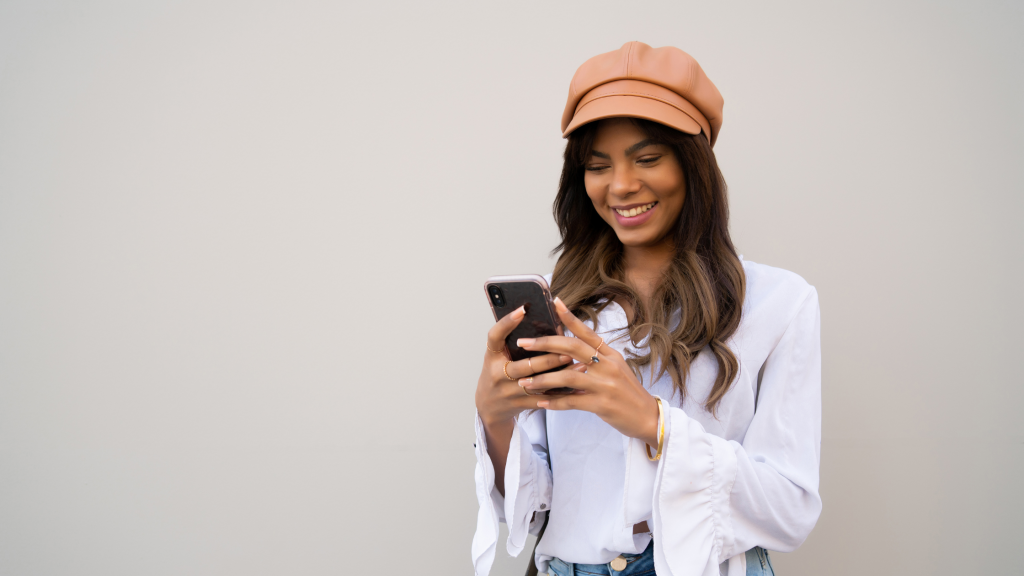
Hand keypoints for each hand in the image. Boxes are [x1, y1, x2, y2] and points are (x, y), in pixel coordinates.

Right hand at [474, 306, 572, 429]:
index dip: (507, 322)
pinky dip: (562, 394)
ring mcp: (508, 391)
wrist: (489, 406)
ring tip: (580, 367)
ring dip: (561, 376)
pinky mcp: (519, 404)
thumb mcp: (499, 356)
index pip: (495, 335)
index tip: (523, 309)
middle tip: (568, 352)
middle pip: (524, 365)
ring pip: (538, 384)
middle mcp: (498, 373)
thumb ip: (514, 343)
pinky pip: (544, 400)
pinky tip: (578, 389)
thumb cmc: (498, 374)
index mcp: (492, 356)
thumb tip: (546, 323)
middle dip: (548, 359)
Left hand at [516, 298, 660, 446]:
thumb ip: (596, 359)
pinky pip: (572, 401)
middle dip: (544, 344)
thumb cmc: (628, 393)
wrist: (648, 417)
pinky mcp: (602, 405)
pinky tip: (540, 402)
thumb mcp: (616, 369)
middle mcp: (608, 365)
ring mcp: (605, 385)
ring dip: (543, 378)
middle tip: (523, 343)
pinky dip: (554, 402)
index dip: (570, 316)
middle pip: (572, 347)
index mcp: (611, 354)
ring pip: (567, 376)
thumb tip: (569, 351)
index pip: (587, 331)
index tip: (554, 301)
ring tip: (525, 381)